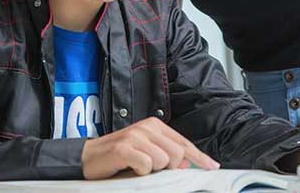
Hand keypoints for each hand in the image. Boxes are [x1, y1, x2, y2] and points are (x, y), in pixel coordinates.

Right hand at [81, 117, 219, 178]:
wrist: (88, 158)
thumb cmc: (119, 157)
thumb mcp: (146, 152)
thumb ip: (166, 155)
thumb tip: (188, 164)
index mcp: (155, 125)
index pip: (183, 143)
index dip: (199, 157)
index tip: (211, 166)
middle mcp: (147, 127)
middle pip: (177, 154)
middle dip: (168, 167)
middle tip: (149, 168)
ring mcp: (135, 135)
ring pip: (163, 161)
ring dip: (151, 170)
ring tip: (137, 166)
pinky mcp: (124, 147)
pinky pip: (146, 166)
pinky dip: (140, 172)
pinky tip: (129, 167)